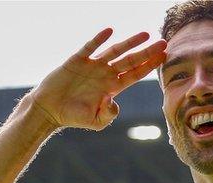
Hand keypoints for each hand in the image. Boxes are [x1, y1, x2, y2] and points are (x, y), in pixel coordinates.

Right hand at [29, 28, 165, 130]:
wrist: (49, 109)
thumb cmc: (73, 117)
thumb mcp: (95, 122)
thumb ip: (109, 115)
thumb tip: (115, 104)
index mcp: (112, 88)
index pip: (135, 74)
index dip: (149, 65)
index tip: (164, 56)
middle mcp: (105, 74)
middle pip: (131, 60)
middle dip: (147, 52)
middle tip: (163, 42)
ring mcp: (92, 66)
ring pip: (115, 51)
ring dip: (130, 42)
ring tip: (146, 34)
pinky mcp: (77, 60)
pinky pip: (90, 47)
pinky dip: (99, 39)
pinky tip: (109, 31)